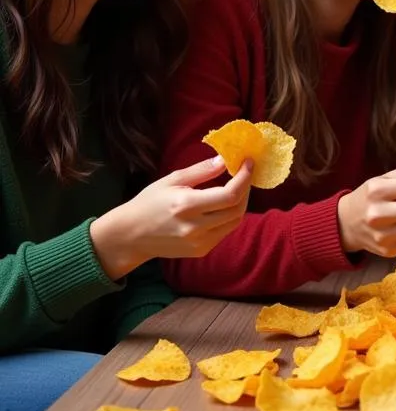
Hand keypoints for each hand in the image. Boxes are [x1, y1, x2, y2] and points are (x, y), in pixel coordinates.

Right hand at [90, 156, 253, 278]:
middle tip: (244, 174)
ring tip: (237, 187)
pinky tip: (224, 205)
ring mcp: (199, 242)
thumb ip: (201, 170)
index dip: (244, 178)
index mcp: (187, 206)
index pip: (230, 194)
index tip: (249, 163)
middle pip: (237, 208)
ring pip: (235, 221)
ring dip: (241, 203)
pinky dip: (230, 216)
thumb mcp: (172, 180)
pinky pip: (225, 231)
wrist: (131, 235)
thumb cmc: (149, 202)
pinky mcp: (201, 251)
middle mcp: (195, 227)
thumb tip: (225, 159)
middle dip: (246, 189)